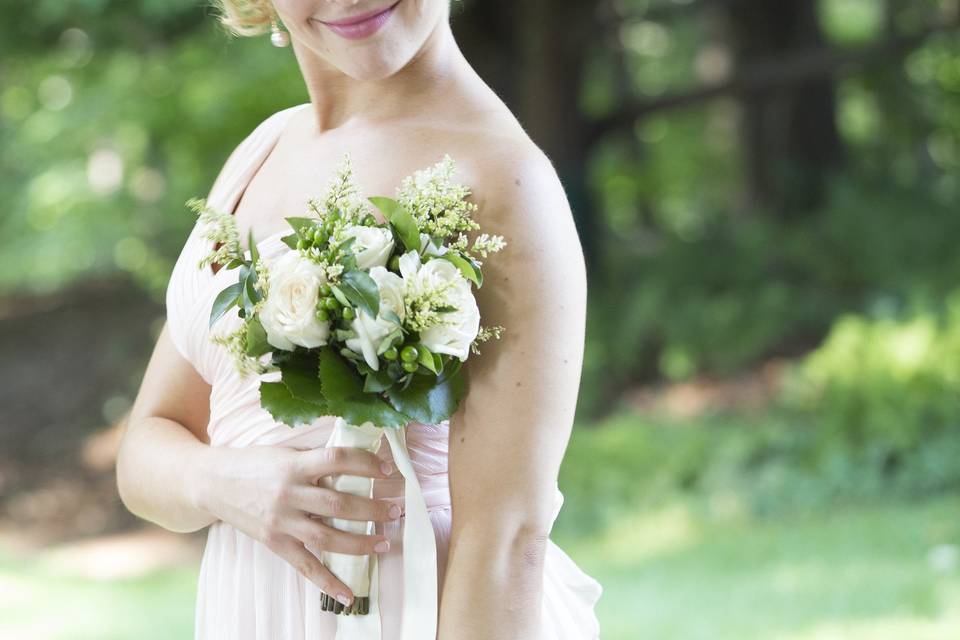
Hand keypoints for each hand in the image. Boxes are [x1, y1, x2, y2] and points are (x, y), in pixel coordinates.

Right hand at [197, 443, 400, 600]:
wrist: (211, 483)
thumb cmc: (253, 463)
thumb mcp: (284, 451)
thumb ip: (315, 458)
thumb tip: (356, 459)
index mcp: (295, 465)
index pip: (338, 459)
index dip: (366, 463)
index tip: (388, 470)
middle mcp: (289, 493)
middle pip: (339, 504)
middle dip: (372, 510)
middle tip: (396, 511)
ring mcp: (281, 521)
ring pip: (327, 537)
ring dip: (360, 543)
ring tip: (385, 543)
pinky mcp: (274, 542)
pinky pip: (305, 566)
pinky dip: (327, 582)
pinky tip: (349, 594)